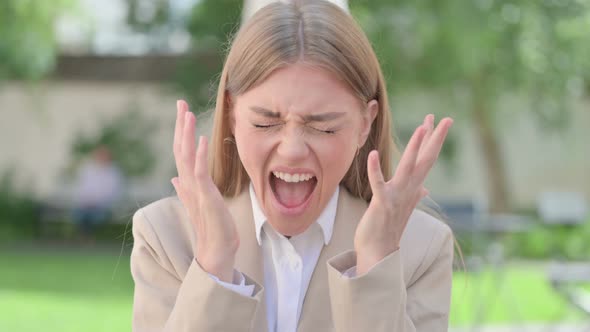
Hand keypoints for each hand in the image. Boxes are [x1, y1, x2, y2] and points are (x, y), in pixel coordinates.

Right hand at [171, 100, 238, 282]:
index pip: (182, 151)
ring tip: (188, 114)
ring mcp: (196, 190)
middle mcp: (189, 183)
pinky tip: (201, 140)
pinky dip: (200, 156)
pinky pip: (200, 173)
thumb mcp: (199, 202)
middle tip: (180, 102)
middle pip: (181, 149)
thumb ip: (186, 189)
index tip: (183, 111)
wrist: (215, 250)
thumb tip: (175, 178)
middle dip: (180, 125)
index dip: (181, 131)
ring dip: (187, 135)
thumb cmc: (211, 227)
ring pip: (187, 157)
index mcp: (189, 182)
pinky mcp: (205, 197)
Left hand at [354, 114, 452, 274]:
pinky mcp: (381, 204)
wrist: (379, 253)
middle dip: (434, 139)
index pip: (426, 160)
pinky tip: (373, 153)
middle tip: (445, 119)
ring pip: (408, 168)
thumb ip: (415, 195)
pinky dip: (375, 169)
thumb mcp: (404, 209)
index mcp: (412, 189)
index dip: (432, 140)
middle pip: (425, 160)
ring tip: (422, 127)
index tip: (438, 121)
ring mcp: (396, 197)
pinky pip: (378, 184)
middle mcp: (408, 190)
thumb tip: (425, 189)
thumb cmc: (388, 229)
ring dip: (415, 148)